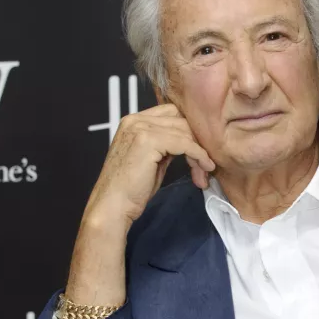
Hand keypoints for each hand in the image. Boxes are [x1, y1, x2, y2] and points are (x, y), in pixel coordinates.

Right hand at [83, 103, 215, 229]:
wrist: (113, 205)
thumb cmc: (131, 189)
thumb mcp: (152, 160)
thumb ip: (167, 146)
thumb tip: (190, 142)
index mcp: (134, 121)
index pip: (172, 113)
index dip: (190, 131)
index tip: (202, 152)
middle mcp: (136, 120)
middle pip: (181, 120)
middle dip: (198, 142)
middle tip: (205, 166)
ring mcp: (141, 128)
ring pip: (185, 131)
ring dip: (200, 152)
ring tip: (204, 172)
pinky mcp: (148, 140)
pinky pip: (184, 143)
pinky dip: (199, 155)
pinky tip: (205, 167)